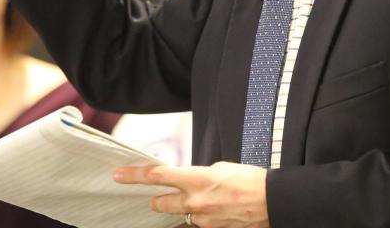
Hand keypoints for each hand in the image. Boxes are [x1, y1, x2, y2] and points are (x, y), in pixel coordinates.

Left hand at [113, 162, 268, 227]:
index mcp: (198, 179)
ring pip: (177, 217)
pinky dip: (197, 219)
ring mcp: (202, 220)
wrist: (272, 202)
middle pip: (159, 203)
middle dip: (157, 200)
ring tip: (195, 203)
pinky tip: (211, 211)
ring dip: (178, 210)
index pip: (157, 176)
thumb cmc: (250, 180)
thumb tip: (189, 179)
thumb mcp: (221, 168)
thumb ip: (200, 174)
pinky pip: (194, 225)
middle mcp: (195, 201)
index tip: (118, 175)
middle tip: (159, 196)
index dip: (134, 175)